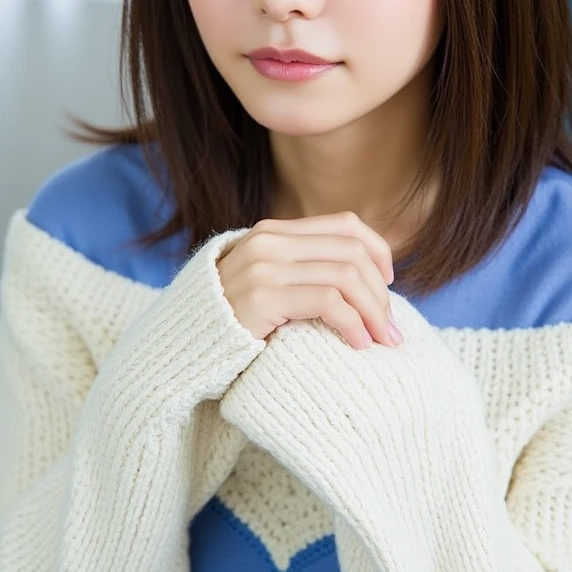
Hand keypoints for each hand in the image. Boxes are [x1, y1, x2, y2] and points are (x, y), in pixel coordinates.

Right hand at [215, 211, 402, 349]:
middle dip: (381, 292)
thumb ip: (301, 270)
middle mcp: (270, 241)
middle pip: (352, 251)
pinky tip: (358, 344)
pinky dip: (353, 323)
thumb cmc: (232, 323)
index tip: (389, 284)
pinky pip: (328, 301)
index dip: (378, 251)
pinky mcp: (261, 296)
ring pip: (346, 275)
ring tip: (382, 340)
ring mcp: (264, 266)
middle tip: (391, 328)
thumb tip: (363, 279)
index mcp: (275, 232)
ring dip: (373, 311)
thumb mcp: (266, 283)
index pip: (346, 224)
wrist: (179, 347)